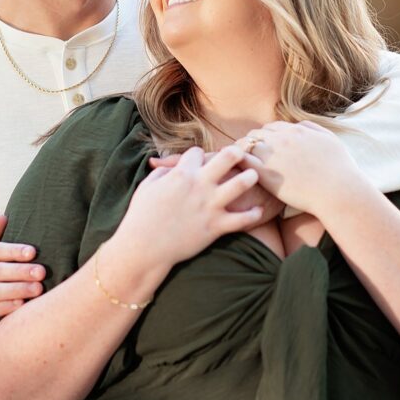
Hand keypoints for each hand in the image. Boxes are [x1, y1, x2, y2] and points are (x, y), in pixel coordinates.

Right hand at [121, 145, 262, 271]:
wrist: (144, 247)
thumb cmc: (140, 216)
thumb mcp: (146, 187)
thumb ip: (161, 173)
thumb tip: (169, 167)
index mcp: (181, 174)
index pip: (197, 152)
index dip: (198, 154)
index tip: (200, 159)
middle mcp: (199, 185)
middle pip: (226, 158)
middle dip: (235, 152)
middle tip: (241, 152)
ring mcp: (210, 205)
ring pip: (240, 184)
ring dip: (249, 177)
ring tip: (253, 175)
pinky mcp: (216, 226)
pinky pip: (242, 219)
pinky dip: (253, 215)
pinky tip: (258, 211)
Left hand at [241, 120, 366, 218]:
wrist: (338, 192)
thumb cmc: (339, 169)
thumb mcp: (330, 140)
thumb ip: (313, 128)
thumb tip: (299, 124)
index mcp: (296, 131)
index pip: (271, 127)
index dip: (267, 137)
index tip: (265, 146)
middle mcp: (282, 139)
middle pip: (257, 134)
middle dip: (253, 142)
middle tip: (250, 155)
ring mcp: (272, 155)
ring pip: (246, 145)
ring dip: (243, 151)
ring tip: (240, 161)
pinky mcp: (265, 173)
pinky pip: (243, 160)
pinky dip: (239, 161)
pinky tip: (239, 169)